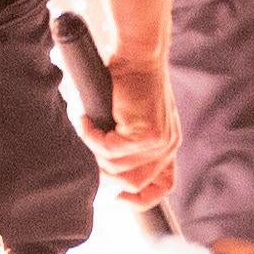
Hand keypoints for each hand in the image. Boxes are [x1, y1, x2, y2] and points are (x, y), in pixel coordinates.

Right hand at [84, 54, 179, 210]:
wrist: (138, 55)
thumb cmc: (130, 82)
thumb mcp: (134, 119)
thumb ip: (128, 146)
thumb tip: (103, 176)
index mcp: (168, 145)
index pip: (163, 186)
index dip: (140, 199)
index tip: (116, 195)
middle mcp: (168, 146)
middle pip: (133, 184)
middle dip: (104, 174)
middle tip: (88, 152)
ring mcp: (159, 142)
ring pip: (116, 168)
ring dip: (93, 150)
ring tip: (86, 126)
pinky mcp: (145, 134)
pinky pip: (107, 149)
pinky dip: (90, 136)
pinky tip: (84, 118)